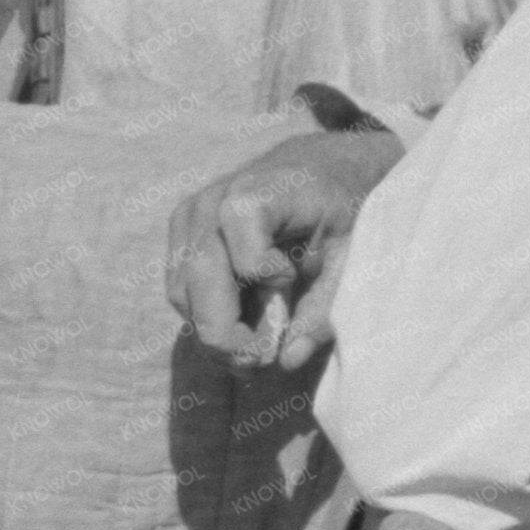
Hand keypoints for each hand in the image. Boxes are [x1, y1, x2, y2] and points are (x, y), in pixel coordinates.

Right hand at [161, 126, 407, 370]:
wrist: (314, 167)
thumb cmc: (338, 211)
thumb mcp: (350, 257)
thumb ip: (323, 308)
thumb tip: (287, 360)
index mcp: (260, 193)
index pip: (242, 250)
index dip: (266, 279)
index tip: (291, 279)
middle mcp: (213, 201)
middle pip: (199, 283)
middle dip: (227, 336)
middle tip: (260, 362)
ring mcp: (189, 215)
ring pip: (182, 293)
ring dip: (214, 329)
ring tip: (254, 342)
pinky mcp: (180, 231)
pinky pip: (179, 287)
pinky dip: (205, 312)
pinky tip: (239, 317)